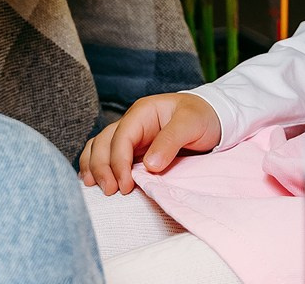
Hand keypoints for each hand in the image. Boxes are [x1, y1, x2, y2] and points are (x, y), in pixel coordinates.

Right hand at [79, 92, 221, 194]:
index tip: (125, 186)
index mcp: (143, 113)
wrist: (212, 118)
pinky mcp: (133, 151)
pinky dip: (96, 165)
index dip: (119, 162)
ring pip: (100, 147)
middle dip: (102, 167)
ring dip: (94, 166)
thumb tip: (149, 165)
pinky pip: (106, 154)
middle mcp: (132, 124)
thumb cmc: (202, 116)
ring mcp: (131, 137)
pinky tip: (92, 181)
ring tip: (95, 187)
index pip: (121, 137)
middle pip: (104, 142)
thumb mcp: (191, 123)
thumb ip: (170, 141)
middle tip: (110, 191)